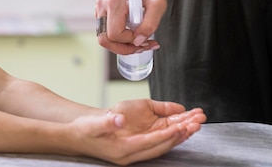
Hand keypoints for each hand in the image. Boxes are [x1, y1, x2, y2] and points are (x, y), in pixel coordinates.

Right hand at [68, 101, 204, 165]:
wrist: (77, 137)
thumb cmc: (85, 130)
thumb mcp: (93, 124)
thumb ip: (107, 122)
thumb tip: (118, 119)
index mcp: (121, 149)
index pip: (148, 143)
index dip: (164, 135)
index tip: (179, 127)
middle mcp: (130, 154)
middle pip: (159, 147)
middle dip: (178, 136)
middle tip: (194, 125)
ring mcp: (133, 152)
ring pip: (160, 146)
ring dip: (177, 137)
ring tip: (193, 126)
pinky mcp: (135, 148)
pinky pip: (156, 144)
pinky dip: (168, 136)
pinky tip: (178, 129)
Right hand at [95, 0, 165, 54]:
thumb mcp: (158, 5)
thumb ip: (150, 24)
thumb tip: (138, 41)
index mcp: (113, 1)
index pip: (115, 34)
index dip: (130, 41)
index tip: (144, 37)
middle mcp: (102, 5)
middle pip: (104, 39)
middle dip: (123, 48)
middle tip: (140, 46)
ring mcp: (99, 9)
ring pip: (104, 39)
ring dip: (121, 46)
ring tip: (139, 42)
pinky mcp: (100, 14)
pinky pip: (105, 34)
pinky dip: (119, 40)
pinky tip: (132, 36)